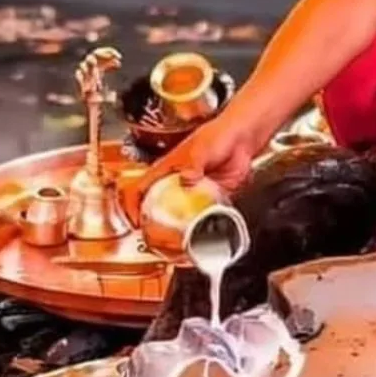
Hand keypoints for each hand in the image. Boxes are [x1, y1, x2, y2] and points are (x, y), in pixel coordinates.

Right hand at [122, 109, 261, 224]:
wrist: (242, 140)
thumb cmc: (217, 136)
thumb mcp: (201, 148)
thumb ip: (194, 164)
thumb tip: (186, 178)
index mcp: (167, 169)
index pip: (141, 188)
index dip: (133, 205)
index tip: (135, 221)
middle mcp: (178, 183)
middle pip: (158, 206)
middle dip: (153, 223)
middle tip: (154, 237)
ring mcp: (195, 192)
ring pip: (180, 214)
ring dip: (178, 227)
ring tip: (176, 240)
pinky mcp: (212, 198)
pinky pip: (203, 215)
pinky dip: (202, 224)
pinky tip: (201, 232)